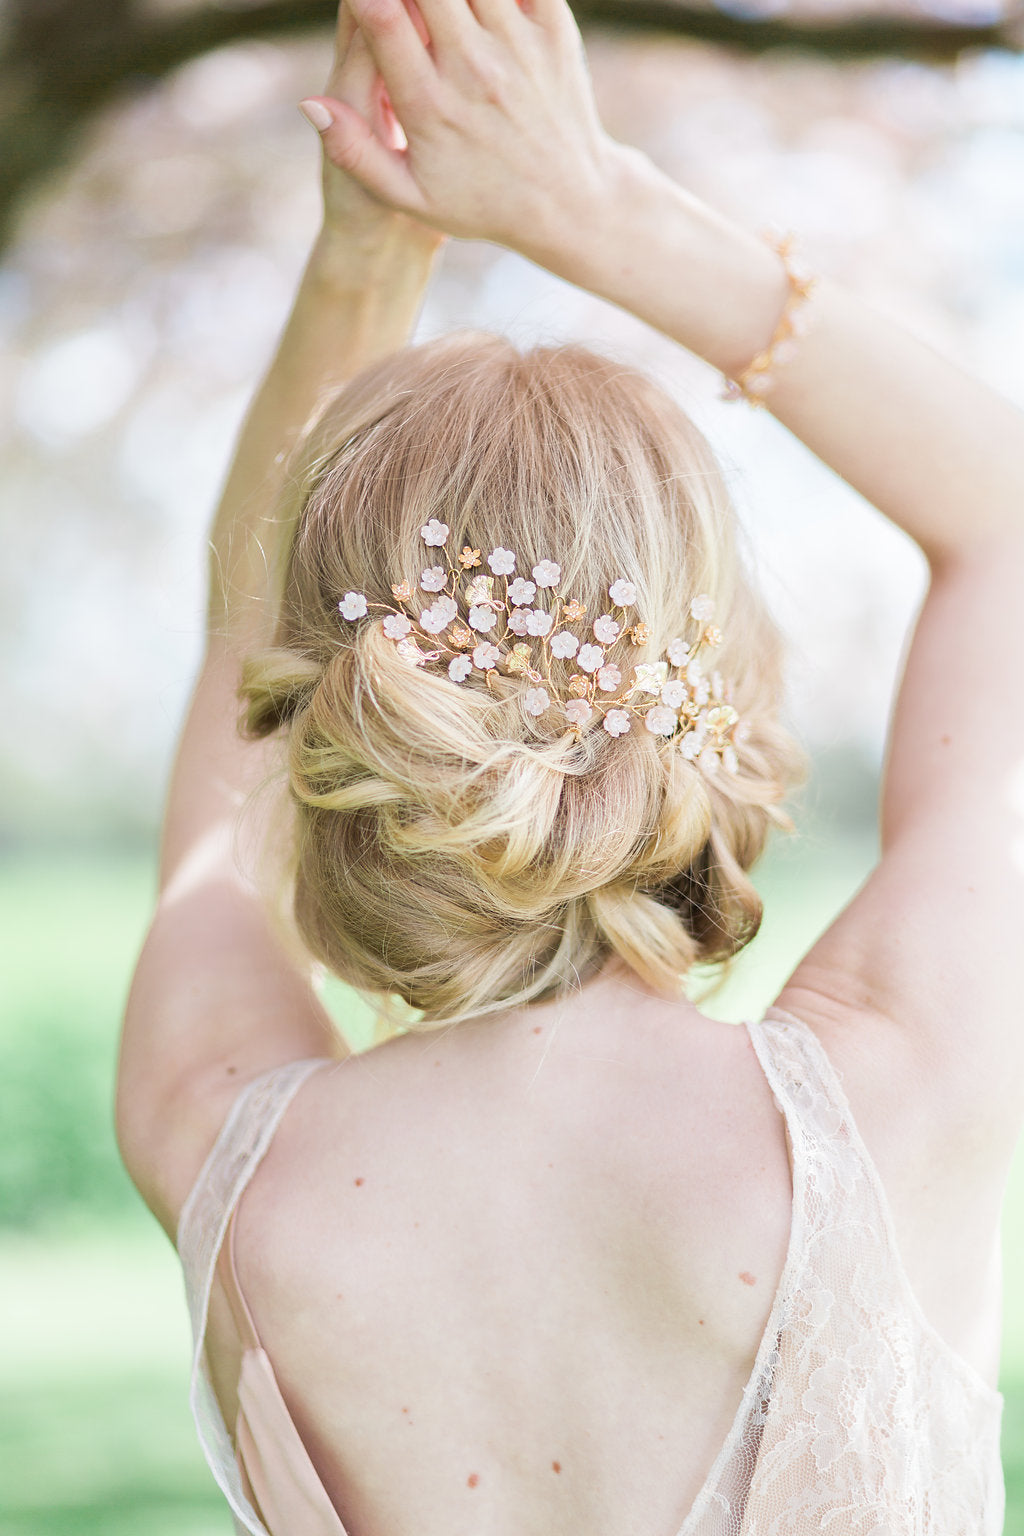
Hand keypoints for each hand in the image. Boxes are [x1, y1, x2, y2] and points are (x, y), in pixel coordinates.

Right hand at [305, 0, 628, 261]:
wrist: (570, 202)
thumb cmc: (482, 201)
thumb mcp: (413, 197)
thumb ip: (356, 154)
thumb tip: (311, 104)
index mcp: (430, 105)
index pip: (381, 17)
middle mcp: (474, 69)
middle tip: (400, 3)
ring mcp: (518, 45)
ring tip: (435, 8)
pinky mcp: (554, 29)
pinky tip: (476, 3)